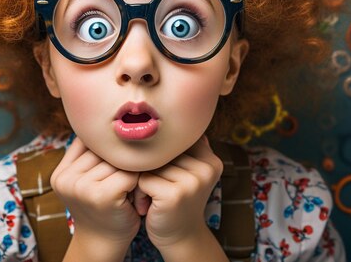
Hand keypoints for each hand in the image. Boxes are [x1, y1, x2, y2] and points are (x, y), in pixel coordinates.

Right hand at [50, 137, 140, 246]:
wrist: (103, 244)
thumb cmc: (102, 208)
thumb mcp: (87, 181)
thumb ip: (89, 157)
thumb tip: (104, 120)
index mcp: (60, 174)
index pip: (87, 142)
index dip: (106, 147)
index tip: (118, 154)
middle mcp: (66, 179)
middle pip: (102, 150)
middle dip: (119, 157)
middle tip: (129, 171)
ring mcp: (81, 187)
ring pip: (117, 160)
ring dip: (130, 168)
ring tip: (133, 181)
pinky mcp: (101, 195)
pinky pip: (128, 173)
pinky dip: (137, 179)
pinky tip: (136, 190)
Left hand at [134, 135, 223, 249]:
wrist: (179, 237)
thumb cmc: (176, 199)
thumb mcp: (187, 172)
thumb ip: (185, 148)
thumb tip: (170, 114)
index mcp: (211, 159)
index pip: (175, 142)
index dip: (162, 157)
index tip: (165, 175)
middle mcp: (206, 168)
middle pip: (161, 152)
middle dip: (152, 169)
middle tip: (157, 189)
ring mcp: (192, 181)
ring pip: (151, 165)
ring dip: (143, 181)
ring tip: (153, 197)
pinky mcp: (175, 194)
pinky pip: (144, 180)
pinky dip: (140, 192)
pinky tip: (149, 205)